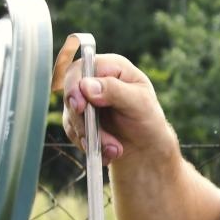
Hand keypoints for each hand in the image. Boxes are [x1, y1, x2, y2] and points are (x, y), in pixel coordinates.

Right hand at [59, 47, 173, 164]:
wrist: (146, 146)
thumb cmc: (148, 118)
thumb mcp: (139, 103)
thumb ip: (115, 91)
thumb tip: (86, 86)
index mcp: (111, 67)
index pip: (82, 68)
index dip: (75, 86)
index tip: (80, 107)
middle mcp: (94, 79)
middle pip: (71, 92)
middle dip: (83, 119)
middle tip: (95, 138)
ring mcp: (84, 99)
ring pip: (71, 114)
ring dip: (89, 136)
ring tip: (114, 150)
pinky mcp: (78, 117)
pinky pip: (72, 130)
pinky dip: (88, 143)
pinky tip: (107, 152)